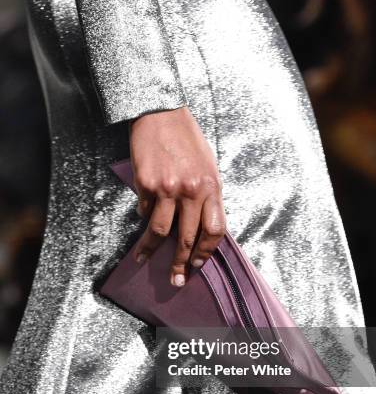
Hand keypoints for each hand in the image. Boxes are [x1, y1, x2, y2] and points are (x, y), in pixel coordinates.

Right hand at [129, 107, 225, 286]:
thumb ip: (205, 196)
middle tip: (176, 281)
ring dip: (150, 251)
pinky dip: (143, 215)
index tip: (198, 265)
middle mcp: (191, 190)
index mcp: (212, 187)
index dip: (206, 252)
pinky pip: (144, 209)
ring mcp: (167, 188)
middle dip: (182, 264)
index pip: (215, 230)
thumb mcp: (207, 167)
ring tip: (142, 261)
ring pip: (160, 231)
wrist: (161, 112)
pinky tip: (142, 215)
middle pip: (188, 238)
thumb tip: (196, 226)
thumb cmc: (187, 139)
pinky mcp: (146, 183)